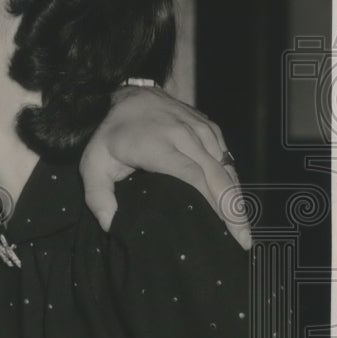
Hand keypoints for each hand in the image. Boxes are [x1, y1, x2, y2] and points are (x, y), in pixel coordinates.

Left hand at [80, 86, 251, 248]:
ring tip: (243, 229)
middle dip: (234, 210)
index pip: (193, 175)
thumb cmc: (112, 135)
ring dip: (237, 198)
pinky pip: (227, 158)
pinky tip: (236, 203)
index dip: (213, 202)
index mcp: (157, 146)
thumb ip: (97, 196)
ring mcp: (201, 130)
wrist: (131, 96)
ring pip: (227, 168)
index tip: (225, 228)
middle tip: (243, 241)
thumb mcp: (93, 164)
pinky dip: (234, 180)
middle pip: (217, 176)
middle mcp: (184, 136)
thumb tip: (111, 225)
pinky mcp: (210, 128)